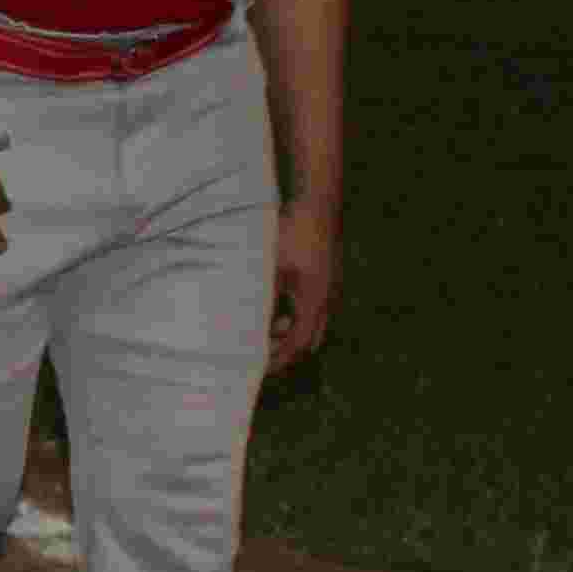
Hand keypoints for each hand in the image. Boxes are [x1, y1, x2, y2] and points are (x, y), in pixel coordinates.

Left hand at [267, 199, 339, 373]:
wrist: (317, 204)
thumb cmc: (291, 231)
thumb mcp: (269, 265)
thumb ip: (260, 294)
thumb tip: (242, 320)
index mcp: (313, 301)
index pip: (297, 344)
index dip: (278, 359)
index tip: (259, 367)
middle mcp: (327, 300)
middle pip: (308, 340)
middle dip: (285, 351)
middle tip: (260, 355)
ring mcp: (330, 290)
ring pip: (313, 325)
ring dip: (290, 332)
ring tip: (266, 330)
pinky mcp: (328, 279)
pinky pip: (314, 310)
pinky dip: (296, 317)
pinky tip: (277, 308)